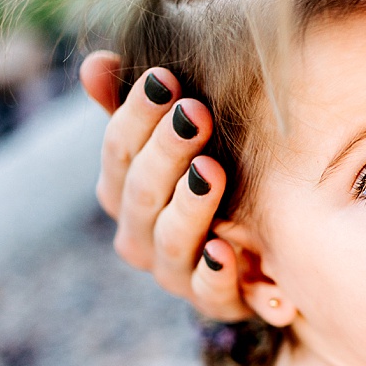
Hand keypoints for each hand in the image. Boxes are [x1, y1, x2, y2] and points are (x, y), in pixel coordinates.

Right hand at [81, 51, 252, 321]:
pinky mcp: (216, 303)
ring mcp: (176, 273)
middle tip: (196, 113)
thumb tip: (95, 62)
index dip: (137, 113)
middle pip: (141, 193)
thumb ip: (143, 107)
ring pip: (170, 240)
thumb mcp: (185, 142)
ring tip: (212, 170)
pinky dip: (216, 274)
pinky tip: (226, 250)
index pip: (118, 150)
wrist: (269, 255)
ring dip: (189, 205)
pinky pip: (210, 293)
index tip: (166, 77)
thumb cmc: (217, 184)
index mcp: (125, 192)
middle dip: (166, 151)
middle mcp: (140, 236)